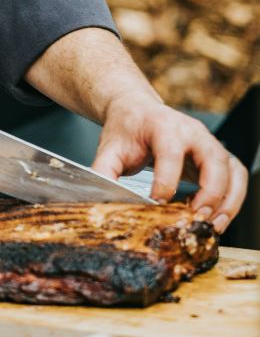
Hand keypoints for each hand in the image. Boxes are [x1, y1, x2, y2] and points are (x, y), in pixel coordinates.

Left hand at [91, 97, 247, 232]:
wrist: (136, 110)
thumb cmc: (126, 129)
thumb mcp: (110, 148)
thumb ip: (104, 173)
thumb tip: (99, 201)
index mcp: (163, 126)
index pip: (170, 153)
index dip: (165, 183)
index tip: (156, 206)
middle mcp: (192, 131)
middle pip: (213, 159)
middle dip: (209, 193)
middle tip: (196, 220)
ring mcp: (208, 142)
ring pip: (232, 169)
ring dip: (228, 200)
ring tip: (213, 226)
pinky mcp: (217, 154)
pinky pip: (237, 175)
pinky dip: (234, 198)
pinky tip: (217, 217)